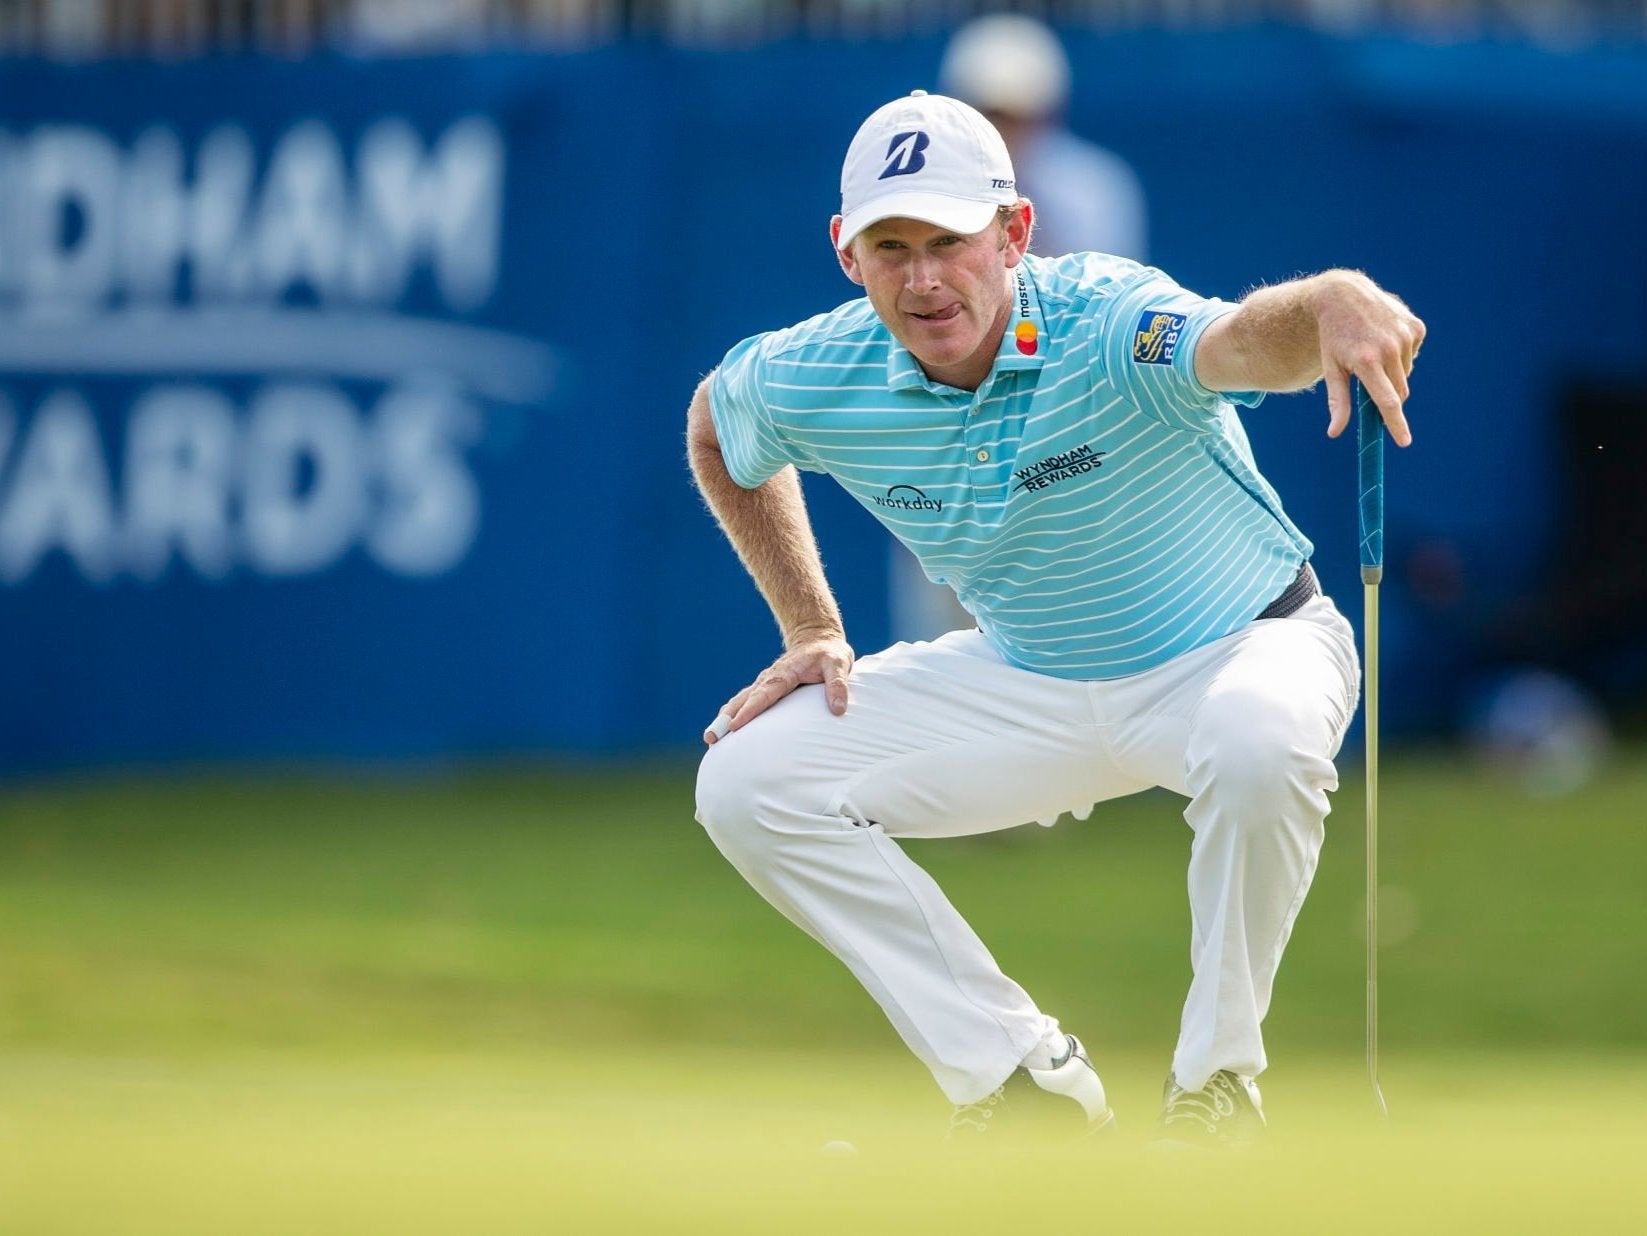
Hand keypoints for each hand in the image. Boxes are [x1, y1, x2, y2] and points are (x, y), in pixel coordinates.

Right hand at [704, 632, 854, 743]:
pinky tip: (723, 731)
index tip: (736, 725)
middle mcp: (770, 678)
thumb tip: (838, 710)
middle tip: (711, 737)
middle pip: (744, 699)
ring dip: (724, 718)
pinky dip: (732, 714)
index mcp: (785, 673)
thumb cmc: (829, 654)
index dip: (750, 710)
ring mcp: (765, 683)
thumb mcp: (839, 664)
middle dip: (727, 719)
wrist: (817, 638)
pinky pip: (745, 701)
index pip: (765, 694)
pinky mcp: (764, 688)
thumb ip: (838, 685)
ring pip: (740, 700)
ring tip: (710, 738)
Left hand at [1316, 273, 1425, 446]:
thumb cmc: (1334, 339)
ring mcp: (1405, 336)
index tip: (1404, 442)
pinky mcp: (1416, 327)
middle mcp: (1389, 348)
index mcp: (1366, 362)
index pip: (1388, 402)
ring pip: (1405, 374)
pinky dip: (1401, 354)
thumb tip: (1334, 433)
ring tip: (1372, 353)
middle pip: (1399, 392)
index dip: (1397, 424)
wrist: (1344, 297)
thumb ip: (1337, 402)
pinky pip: (1413, 354)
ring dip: (1392, 373)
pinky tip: (1384, 338)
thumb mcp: (1332, 369)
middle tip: (1369, 382)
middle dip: (1388, 396)